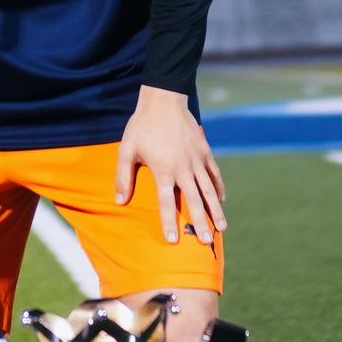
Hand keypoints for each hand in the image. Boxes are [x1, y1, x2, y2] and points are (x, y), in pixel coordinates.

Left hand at [115, 85, 226, 243]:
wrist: (164, 100)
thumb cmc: (142, 126)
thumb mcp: (127, 150)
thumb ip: (123, 177)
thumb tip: (119, 201)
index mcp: (163, 170)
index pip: (166, 202)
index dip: (169, 222)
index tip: (174, 240)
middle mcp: (183, 168)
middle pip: (193, 200)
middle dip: (200, 222)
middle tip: (206, 242)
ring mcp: (196, 160)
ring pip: (209, 190)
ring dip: (215, 210)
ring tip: (222, 228)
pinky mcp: (204, 151)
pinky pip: (214, 173)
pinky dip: (219, 188)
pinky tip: (222, 201)